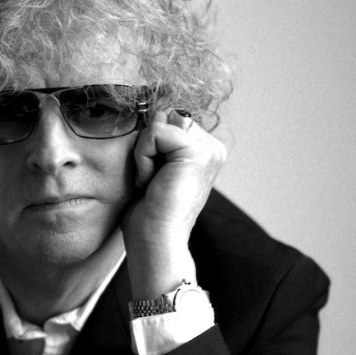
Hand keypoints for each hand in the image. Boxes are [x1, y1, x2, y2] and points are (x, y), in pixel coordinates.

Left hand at [121, 110, 226, 299]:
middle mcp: (212, 147)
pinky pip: (154, 133)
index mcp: (203, 150)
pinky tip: (152, 183)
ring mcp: (209, 148)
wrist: (156, 243)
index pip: (163, 120)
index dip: (146, 147)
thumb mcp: (151, 167)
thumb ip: (156, 141)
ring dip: (143, 154)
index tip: (152, 180)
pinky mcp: (197, 152)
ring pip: (156, 124)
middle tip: (152, 182)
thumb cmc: (147, 214)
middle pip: (160, 117)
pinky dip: (143, 158)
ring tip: (153, 183)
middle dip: (145, 148)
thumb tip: (152, 110)